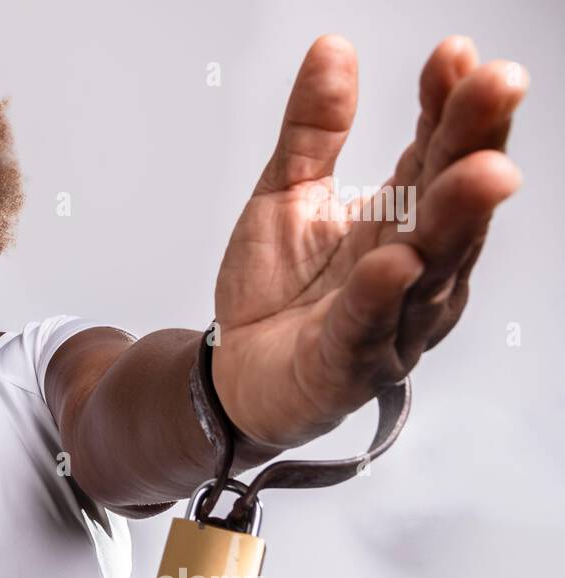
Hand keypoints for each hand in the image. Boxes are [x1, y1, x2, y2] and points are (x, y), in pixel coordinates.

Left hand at [212, 35, 525, 447]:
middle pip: (454, 200)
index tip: (456, 53)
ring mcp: (393, 318)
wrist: (236, 372)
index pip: (437, 150)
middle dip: (478, 143)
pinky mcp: (351, 365)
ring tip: (480, 170)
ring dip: (457, 217)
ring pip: (434, 266)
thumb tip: (333, 48)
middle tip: (500, 87)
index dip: (451, 103)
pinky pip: (368, 327)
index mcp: (402, 216)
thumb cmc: (276, 290)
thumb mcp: (285, 192)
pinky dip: (382, 294)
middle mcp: (417, 266)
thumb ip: (312, 129)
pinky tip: (396, 260)